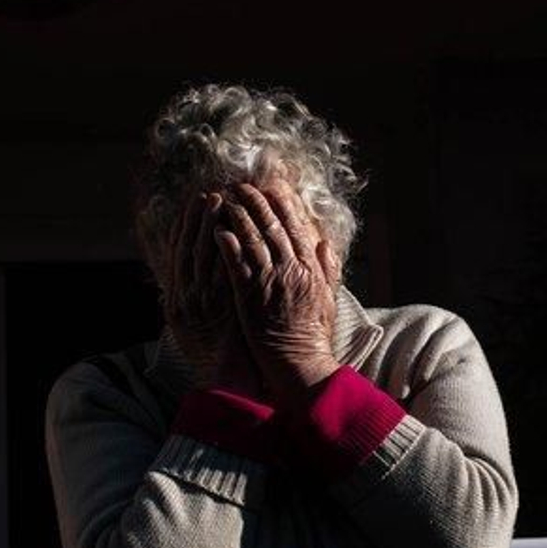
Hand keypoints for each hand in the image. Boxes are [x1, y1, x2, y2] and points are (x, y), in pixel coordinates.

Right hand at [162, 191, 264, 396]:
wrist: (226, 383)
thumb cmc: (216, 357)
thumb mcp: (193, 328)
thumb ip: (191, 301)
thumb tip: (188, 281)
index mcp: (177, 302)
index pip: (177, 256)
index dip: (183, 228)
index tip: (190, 206)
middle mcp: (184, 300)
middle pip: (187, 250)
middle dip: (195, 220)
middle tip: (204, 194)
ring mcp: (201, 303)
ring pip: (201, 256)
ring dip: (207, 225)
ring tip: (217, 200)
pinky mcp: (219, 308)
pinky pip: (220, 271)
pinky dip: (223, 248)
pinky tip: (230, 229)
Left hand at [213, 176, 343, 405]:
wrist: (299, 363)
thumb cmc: (313, 334)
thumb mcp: (329, 298)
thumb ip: (328, 268)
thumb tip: (325, 242)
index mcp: (310, 268)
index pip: (296, 226)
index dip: (282, 203)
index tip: (272, 186)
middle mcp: (290, 270)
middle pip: (272, 226)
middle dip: (256, 201)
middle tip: (241, 185)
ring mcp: (269, 282)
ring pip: (252, 240)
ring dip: (238, 216)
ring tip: (224, 199)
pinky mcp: (249, 296)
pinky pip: (236, 264)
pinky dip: (227, 244)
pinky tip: (217, 229)